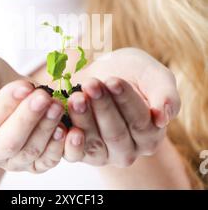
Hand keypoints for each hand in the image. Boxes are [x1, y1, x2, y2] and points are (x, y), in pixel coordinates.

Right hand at [0, 49, 65, 172]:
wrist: (2, 86)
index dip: (6, 105)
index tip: (24, 86)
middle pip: (9, 143)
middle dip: (29, 119)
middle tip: (44, 97)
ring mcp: (11, 158)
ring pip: (29, 153)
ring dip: (46, 129)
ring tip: (57, 105)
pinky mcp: (33, 159)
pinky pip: (46, 162)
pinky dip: (58, 148)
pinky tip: (67, 128)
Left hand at [63, 48, 180, 166]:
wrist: (105, 73)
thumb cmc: (133, 73)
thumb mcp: (154, 75)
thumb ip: (165, 94)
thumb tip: (163, 117)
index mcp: (150, 133)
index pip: (140, 120)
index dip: (126, 100)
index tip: (112, 81)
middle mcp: (128, 149)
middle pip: (115, 133)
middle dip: (102, 107)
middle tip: (91, 84)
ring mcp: (104, 152)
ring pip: (93, 142)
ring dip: (83, 118)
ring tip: (76, 96)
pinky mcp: (81, 152)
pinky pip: (74, 154)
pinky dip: (67, 141)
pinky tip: (62, 124)